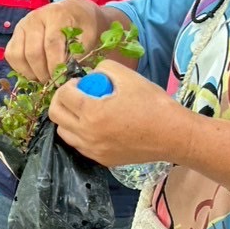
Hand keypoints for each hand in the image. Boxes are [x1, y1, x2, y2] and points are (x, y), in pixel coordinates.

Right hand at [4, 0, 112, 82]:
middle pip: (33, 52)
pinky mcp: (15, 33)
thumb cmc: (83, 25)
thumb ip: (78, 53)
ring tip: (44, 79)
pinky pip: (11, 55)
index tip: (62, 80)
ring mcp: (22, 25)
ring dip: (30, 73)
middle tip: (53, 83)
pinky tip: (34, 73)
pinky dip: (20, 68)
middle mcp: (35, 18)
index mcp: (57, 15)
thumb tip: (66, 74)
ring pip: (18, 55)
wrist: (74, 12)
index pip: (52, 44)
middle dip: (43, 73)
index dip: (56, 65)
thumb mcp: (89, 36)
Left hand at [47, 59, 190, 167]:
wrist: (173, 135)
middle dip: (61, 100)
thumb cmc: (153, 104)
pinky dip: (79, 133)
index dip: (69, 84)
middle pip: (55, 115)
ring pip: (64, 133)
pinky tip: (95, 125)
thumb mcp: (128, 77)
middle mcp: (87, 134)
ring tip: (85, 110)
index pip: (63, 96)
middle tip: (76, 94)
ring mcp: (93, 150)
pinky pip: (79, 145)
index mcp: (92, 112)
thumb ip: (104, 68)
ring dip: (68, 118)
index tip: (81, 82)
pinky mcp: (101, 160)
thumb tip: (91, 74)